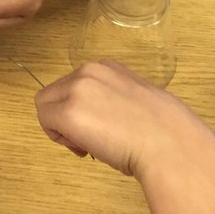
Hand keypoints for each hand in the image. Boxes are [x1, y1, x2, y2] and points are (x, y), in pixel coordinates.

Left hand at [34, 61, 214, 177]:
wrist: (169, 143)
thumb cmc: (162, 130)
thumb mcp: (135, 99)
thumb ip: (111, 98)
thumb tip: (100, 117)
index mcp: (106, 66)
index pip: (74, 85)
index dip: (80, 108)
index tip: (99, 128)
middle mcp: (88, 71)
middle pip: (54, 93)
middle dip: (65, 118)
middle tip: (90, 141)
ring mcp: (76, 89)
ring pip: (46, 105)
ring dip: (60, 127)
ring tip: (90, 145)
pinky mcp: (67, 112)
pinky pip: (45, 122)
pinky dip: (57, 137)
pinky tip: (84, 147)